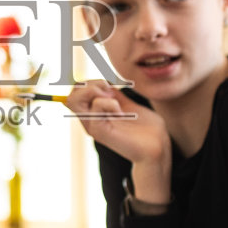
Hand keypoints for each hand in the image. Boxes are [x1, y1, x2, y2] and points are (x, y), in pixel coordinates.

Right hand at [66, 82, 170, 200]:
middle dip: (90, 85)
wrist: (157, 145)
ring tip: (114, 100)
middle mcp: (89, 120)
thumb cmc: (145, 126)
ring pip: (73, 100)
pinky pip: (95, 107)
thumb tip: (102, 83)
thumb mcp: (126, 103)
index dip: (90, 82)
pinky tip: (121, 113)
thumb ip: (113, 94)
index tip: (110, 86)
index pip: (75, 92)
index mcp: (93, 114)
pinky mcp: (100, 132)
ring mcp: (93, 126)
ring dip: (95, 91)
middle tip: (110, 92)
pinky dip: (110, 102)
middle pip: (70, 96)